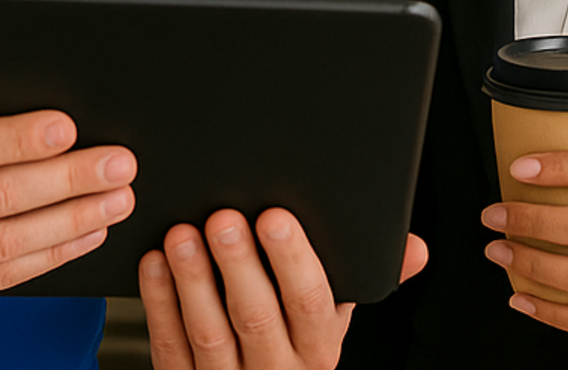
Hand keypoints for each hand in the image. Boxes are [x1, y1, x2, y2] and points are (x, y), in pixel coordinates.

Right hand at [0, 68, 135, 307]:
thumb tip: (7, 93)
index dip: (18, 139)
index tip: (69, 127)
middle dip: (67, 180)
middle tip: (119, 164)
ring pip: (5, 244)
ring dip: (71, 222)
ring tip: (116, 200)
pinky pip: (0, 276)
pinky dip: (50, 255)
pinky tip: (85, 232)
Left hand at [140, 209, 426, 368]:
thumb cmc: (295, 347)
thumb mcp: (333, 320)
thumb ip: (367, 279)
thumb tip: (414, 247)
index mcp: (318, 349)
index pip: (313, 305)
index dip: (293, 262)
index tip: (274, 218)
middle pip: (257, 317)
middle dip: (239, 266)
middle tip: (224, 218)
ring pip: (210, 333)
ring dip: (193, 281)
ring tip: (182, 235)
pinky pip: (170, 345)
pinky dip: (160, 302)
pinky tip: (154, 263)